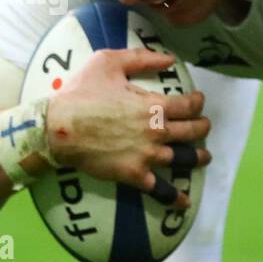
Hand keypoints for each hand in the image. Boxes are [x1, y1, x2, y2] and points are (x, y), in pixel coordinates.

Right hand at [45, 49, 211, 208]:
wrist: (57, 129)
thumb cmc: (80, 93)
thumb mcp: (108, 63)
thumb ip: (141, 58)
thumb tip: (169, 58)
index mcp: (155, 105)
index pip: (189, 106)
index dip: (197, 103)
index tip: (198, 102)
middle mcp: (158, 131)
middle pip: (192, 132)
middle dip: (202, 128)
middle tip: (204, 127)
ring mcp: (148, 155)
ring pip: (183, 159)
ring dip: (198, 157)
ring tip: (205, 157)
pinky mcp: (135, 175)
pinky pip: (161, 189)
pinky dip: (176, 197)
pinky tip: (185, 202)